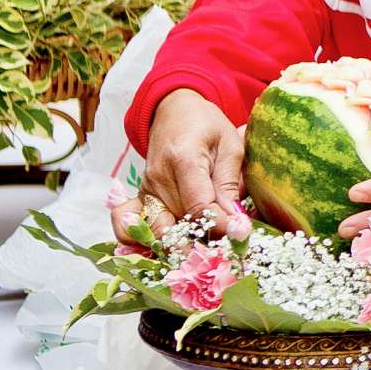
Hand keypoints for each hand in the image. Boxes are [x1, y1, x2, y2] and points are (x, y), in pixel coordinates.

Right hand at [116, 89, 250, 243]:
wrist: (174, 112)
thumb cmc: (207, 126)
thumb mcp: (230, 144)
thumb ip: (229, 182)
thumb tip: (235, 219)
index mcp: (183, 159)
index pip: (199, 206)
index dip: (221, 225)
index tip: (241, 234)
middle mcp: (158, 178)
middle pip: (178, 223)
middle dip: (203, 241)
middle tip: (225, 252)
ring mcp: (145, 189)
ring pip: (157, 230)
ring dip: (177, 246)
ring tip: (200, 257)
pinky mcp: (141, 197)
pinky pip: (130, 224)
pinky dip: (139, 241)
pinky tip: (160, 251)